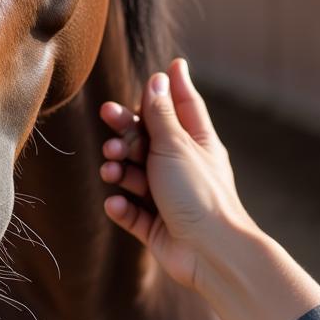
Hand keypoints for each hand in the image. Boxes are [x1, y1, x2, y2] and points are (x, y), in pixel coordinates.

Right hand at [99, 58, 255, 292]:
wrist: (211, 253)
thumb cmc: (199, 194)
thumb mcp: (175, 145)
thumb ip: (161, 114)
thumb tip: (159, 77)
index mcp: (196, 143)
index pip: (184, 106)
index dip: (175, 86)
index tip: (170, 65)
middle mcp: (181, 166)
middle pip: (148, 137)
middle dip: (126, 127)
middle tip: (108, 116)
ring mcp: (167, 197)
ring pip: (132, 173)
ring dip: (118, 168)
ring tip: (113, 169)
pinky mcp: (155, 225)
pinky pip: (130, 210)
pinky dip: (121, 206)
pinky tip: (117, 203)